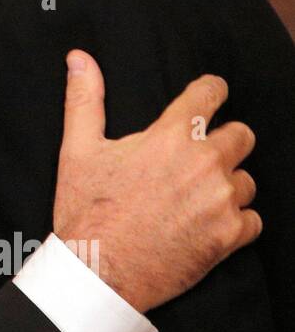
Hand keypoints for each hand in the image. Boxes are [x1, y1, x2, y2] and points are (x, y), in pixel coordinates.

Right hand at [53, 50, 258, 310]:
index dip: (211, 92)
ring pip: (247, 180)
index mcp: (171, 136)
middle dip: (224, 142)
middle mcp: (203, 163)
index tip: (210, 98)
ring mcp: (220, 201)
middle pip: (241, 135)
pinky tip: (206, 227)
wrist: (98, 273)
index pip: (210, 94)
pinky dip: (235, 223)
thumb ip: (85, 99)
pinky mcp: (229, 236)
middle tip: (198, 161)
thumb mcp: (78, 150)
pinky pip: (253, 220)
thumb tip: (79, 58)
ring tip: (196, 200)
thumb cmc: (87, 212)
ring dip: (227, 186)